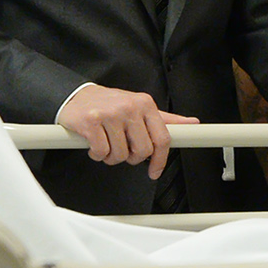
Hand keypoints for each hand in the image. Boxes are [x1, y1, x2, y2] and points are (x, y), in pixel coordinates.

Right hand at [56, 85, 199, 178]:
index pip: (162, 138)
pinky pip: (101, 153)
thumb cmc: (109, 105)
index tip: (154, 171)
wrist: (75, 96)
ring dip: (112, 157)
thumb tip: (192, 124)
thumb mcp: (140, 108)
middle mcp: (129, 107)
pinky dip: (97, 154)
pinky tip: (94, 144)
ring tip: (106, 143)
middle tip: (122, 149)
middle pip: (142, 151)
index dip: (160, 160)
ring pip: (120, 155)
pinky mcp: (91, 122)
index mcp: (145, 104)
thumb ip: (166, 119)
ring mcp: (110, 114)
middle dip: (131, 158)